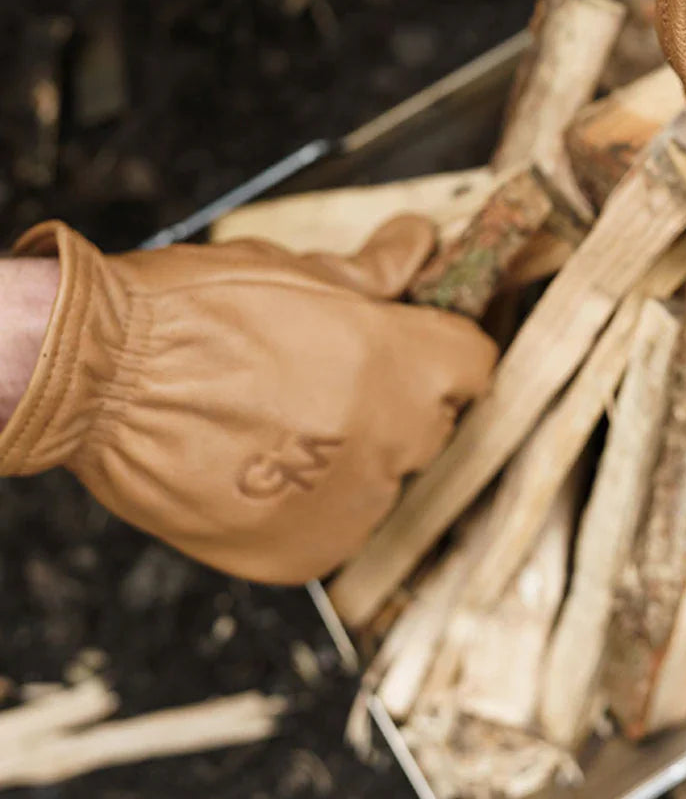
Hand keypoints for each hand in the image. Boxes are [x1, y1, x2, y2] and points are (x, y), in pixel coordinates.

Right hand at [0, 218, 495, 582]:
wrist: (98, 378)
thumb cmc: (196, 311)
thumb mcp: (300, 268)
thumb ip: (380, 269)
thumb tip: (421, 243)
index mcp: (408, 364)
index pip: (474, 363)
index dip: (441, 349)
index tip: (411, 345)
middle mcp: (395, 440)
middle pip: (432, 421)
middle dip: (394, 399)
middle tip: (325, 378)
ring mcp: (351, 504)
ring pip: (384, 478)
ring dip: (353, 456)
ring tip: (277, 422)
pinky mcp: (304, 554)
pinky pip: (335, 525)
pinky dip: (310, 504)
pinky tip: (258, 467)